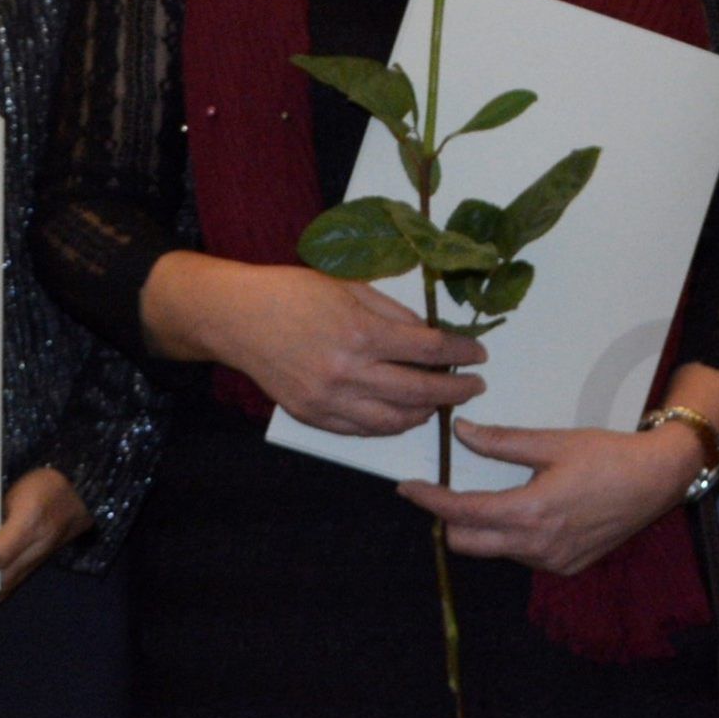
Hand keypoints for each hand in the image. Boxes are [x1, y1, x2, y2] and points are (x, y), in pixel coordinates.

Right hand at [158, 255, 485, 435]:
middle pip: (418, 391)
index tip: (479, 354)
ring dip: (424, 414)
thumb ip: (395, 315)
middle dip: (454, 390)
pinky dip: (389, 425)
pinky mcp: (312, 416)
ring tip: (440, 402)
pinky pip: (361, 430)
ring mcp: (328, 400)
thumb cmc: (295, 292)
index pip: (429, 350)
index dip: (461, 353)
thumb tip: (430, 338)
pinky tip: (403, 414)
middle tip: (474, 385)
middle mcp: (347, 373)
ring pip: (393, 421)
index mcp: (361, 333)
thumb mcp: (352, 287)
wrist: (238, 318)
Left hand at [407, 421, 699, 574]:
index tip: (408, 488)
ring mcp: (552, 563)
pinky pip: (523, 556)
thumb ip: (503, 442)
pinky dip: (516, 536)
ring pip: (496, 550)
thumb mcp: (553, 442)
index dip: (430, 500)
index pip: (462, 513)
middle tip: (451, 492)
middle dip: (451, 520)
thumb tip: (462, 432)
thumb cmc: (607, 454)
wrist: (658, 480)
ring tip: (506, 495)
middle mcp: (536, 547)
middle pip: (467, 543)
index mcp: (529, 512)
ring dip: (488, 527)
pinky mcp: (566, 569)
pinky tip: (537, 512)